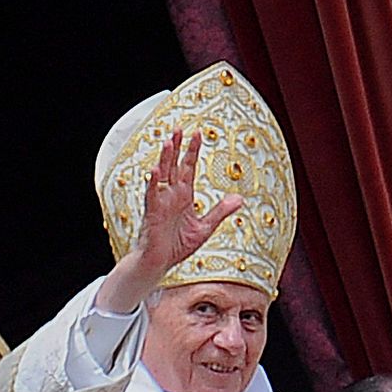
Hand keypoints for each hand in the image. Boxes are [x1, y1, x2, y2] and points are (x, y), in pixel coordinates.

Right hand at [97, 129, 242, 312]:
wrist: (160, 263)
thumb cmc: (177, 246)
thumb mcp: (205, 227)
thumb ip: (220, 211)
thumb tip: (239, 199)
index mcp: (184, 196)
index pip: (188, 168)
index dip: (192, 151)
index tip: (198, 134)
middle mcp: (171, 195)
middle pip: (174, 165)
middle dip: (176, 147)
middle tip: (180, 128)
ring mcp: (161, 202)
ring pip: (163, 175)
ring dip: (165, 159)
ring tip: (168, 141)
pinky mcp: (153, 213)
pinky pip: (152, 195)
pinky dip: (153, 183)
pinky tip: (155, 171)